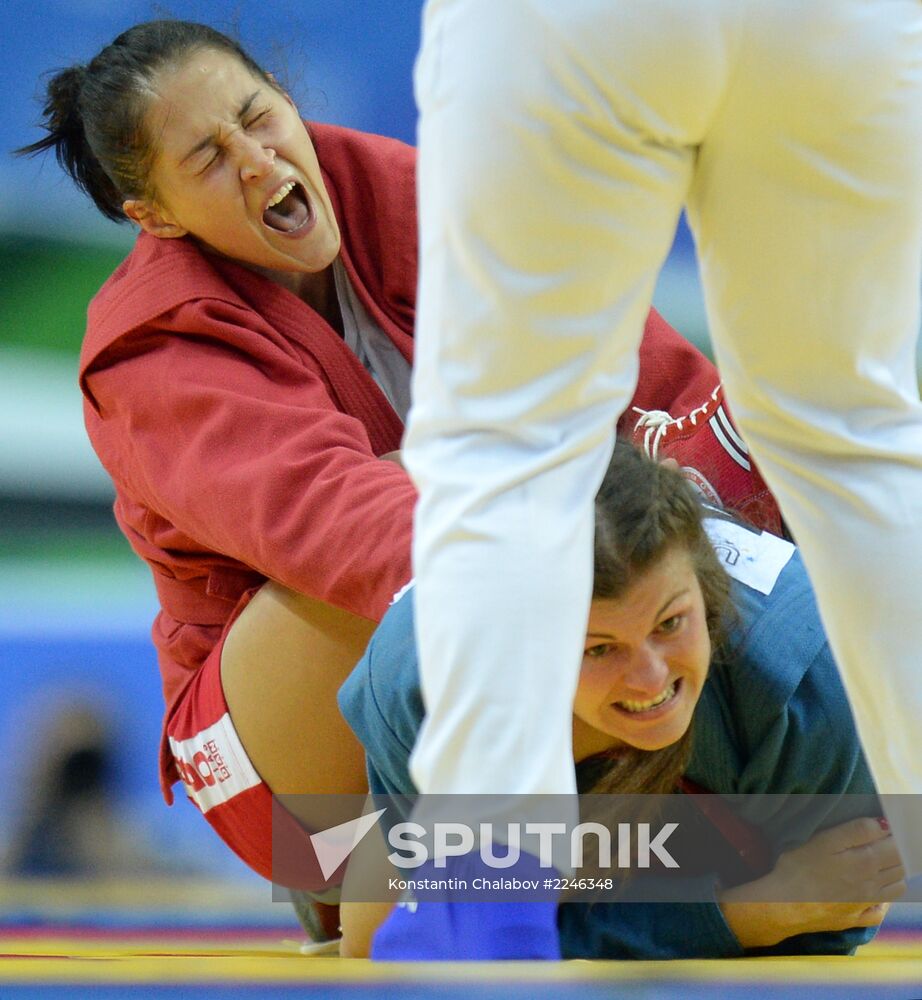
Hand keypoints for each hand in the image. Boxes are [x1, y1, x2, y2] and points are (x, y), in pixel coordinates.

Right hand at [718, 816, 904, 947]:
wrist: (784, 904)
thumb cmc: (800, 867)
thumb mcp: (826, 840)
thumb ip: (858, 830)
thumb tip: (885, 824)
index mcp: (867, 862)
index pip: (896, 845)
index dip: (894, 833)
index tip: (885, 825)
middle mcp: (872, 884)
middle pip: (899, 865)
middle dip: (897, 850)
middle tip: (883, 839)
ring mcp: (865, 903)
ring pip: (895, 887)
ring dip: (895, 872)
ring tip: (881, 860)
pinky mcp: (854, 918)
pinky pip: (879, 912)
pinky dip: (884, 902)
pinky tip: (875, 894)